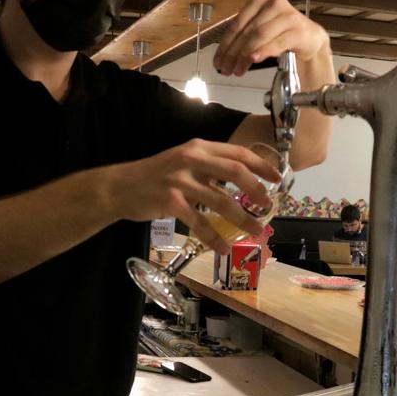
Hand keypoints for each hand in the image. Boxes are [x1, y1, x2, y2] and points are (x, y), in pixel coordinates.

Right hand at [109, 139, 280, 252]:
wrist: (118, 187)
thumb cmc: (154, 176)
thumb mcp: (183, 163)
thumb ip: (209, 169)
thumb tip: (242, 185)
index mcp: (199, 147)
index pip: (238, 153)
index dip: (261, 165)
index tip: (277, 178)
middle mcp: (191, 158)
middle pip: (235, 172)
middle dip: (257, 190)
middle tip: (268, 206)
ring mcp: (180, 179)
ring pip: (221, 201)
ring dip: (242, 219)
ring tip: (255, 231)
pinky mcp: (170, 201)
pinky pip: (199, 222)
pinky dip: (213, 238)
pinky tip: (222, 248)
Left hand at [213, 0, 330, 76]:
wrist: (310, 40)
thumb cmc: (283, 35)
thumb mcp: (260, 32)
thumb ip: (243, 38)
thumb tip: (224, 57)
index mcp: (260, 1)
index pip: (237, 24)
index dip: (225, 44)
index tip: (218, 61)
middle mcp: (274, 4)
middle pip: (247, 31)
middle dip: (234, 53)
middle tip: (227, 69)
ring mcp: (288, 16)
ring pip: (260, 35)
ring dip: (246, 55)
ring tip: (239, 69)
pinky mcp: (299, 30)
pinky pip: (278, 42)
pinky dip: (264, 51)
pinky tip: (255, 58)